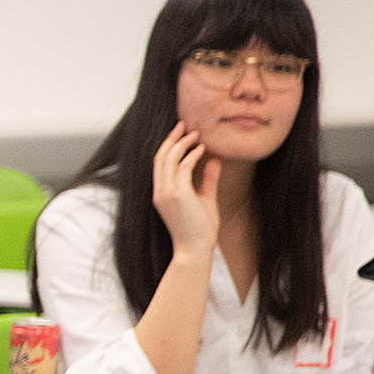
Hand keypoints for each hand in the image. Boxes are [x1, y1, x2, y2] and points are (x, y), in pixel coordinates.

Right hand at [150, 121, 220, 254]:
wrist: (195, 249)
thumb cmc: (200, 230)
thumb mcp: (205, 200)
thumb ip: (207, 180)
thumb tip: (214, 160)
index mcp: (162, 193)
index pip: (160, 163)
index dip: (169, 146)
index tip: (182, 133)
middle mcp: (160, 191)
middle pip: (161, 157)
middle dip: (173, 138)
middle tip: (185, 124)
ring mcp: (166, 193)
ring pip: (169, 159)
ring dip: (183, 144)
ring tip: (196, 134)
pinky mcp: (177, 194)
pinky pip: (182, 167)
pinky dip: (192, 155)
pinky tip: (202, 149)